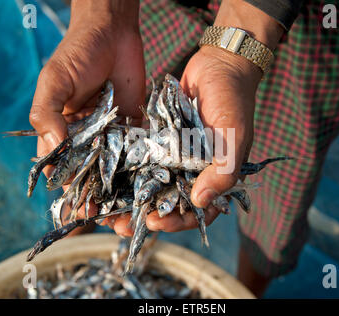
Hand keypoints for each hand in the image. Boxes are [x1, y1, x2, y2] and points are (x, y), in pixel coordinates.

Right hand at [29, 1, 144, 225]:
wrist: (112, 33)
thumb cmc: (76, 54)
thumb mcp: (54, 81)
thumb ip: (48, 113)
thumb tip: (53, 149)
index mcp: (63, 135)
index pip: (65, 171)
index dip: (73, 193)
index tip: (83, 212)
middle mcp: (89, 141)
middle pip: (95, 178)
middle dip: (103, 200)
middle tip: (115, 221)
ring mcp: (115, 137)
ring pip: (120, 172)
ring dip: (126, 193)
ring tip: (135, 214)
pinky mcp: (137, 129)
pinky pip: (142, 154)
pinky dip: (146, 172)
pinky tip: (154, 189)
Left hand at [109, 0, 283, 235]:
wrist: (218, 65)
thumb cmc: (233, 100)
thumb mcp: (233, 136)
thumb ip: (223, 170)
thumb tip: (200, 201)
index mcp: (214, 178)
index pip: (197, 211)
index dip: (177, 222)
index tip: (154, 223)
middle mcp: (192, 173)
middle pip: (168, 204)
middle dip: (144, 217)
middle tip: (121, 226)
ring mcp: (174, 159)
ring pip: (150, 187)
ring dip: (130, 201)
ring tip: (106, 211)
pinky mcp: (158, 143)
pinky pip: (140, 162)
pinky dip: (125, 173)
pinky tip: (105, 181)